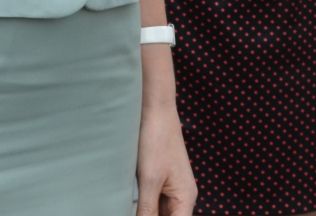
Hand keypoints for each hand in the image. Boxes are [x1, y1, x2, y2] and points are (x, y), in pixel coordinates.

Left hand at [136, 100, 195, 215]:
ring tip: (129, 207)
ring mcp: (171, 189)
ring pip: (159, 213)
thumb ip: (147, 210)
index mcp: (186, 198)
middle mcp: (182, 196)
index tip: (142, 215)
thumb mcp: (149, 180)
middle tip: (132, 210)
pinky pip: (153, 203)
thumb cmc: (156, 140)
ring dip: (145, 213)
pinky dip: (142, 207)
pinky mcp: (160, 181)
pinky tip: (129, 205)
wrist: (155, 110)